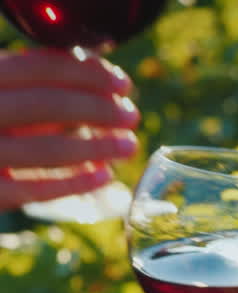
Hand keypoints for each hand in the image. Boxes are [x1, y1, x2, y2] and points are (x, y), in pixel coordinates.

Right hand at [0, 49, 139, 209]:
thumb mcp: (4, 96)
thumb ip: (38, 85)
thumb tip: (99, 68)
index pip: (37, 67)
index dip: (87, 73)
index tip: (123, 83)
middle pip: (46, 104)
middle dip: (98, 109)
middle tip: (132, 116)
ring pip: (43, 150)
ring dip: (96, 147)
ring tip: (128, 146)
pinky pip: (33, 190)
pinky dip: (73, 183)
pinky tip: (103, 176)